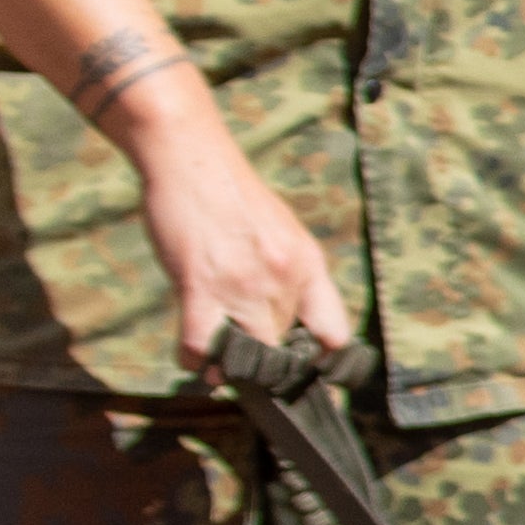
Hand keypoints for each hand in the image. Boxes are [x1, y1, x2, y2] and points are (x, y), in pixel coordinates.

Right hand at [124, 86, 347, 376]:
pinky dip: (195, 359)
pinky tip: (191, 355)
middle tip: (240, 360)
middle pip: (282, 350)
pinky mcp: (201, 286)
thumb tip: (283, 317)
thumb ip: (288, 273)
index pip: (333, 334)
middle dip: (261, 362)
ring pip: (246, 355)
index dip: (318, 359)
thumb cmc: (230, 195)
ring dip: (228, 367)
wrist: (192, 157)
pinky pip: (203, 345)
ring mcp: (245, 285)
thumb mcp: (281, 231)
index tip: (299, 367)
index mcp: (309, 265)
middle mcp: (285, 278)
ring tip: (216, 364)